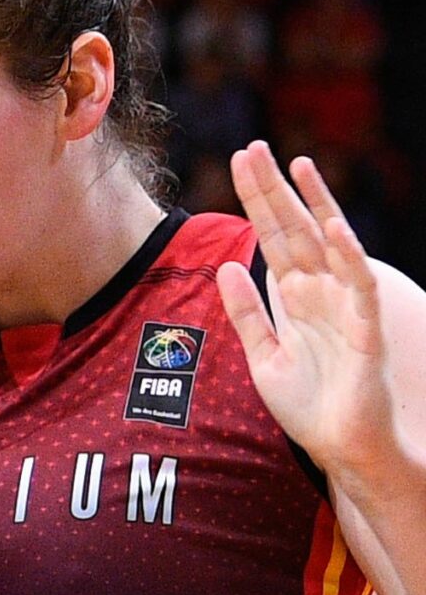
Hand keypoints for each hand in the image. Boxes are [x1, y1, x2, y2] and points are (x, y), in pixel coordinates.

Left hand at [221, 143, 396, 476]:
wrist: (342, 447)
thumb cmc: (308, 404)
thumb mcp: (263, 355)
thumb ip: (245, 313)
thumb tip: (227, 267)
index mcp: (295, 297)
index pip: (274, 238)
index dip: (258, 201)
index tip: (239, 163)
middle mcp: (321, 293)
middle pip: (295, 230)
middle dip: (274, 190)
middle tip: (254, 147)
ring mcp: (344, 306)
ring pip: (328, 245)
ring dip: (314, 206)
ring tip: (298, 166)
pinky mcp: (366, 329)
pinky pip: (358, 286)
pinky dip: (349, 257)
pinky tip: (335, 229)